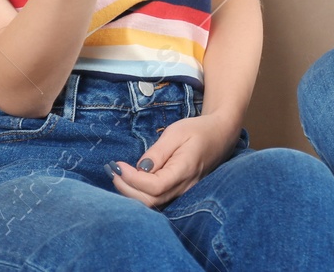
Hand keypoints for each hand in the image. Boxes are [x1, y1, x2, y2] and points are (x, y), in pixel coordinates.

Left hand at [109, 113, 240, 208]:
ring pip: (151, 204)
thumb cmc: (199, 130)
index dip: (132, 179)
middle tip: (112, 170)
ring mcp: (182, 193)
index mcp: (185, 171)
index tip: (118, 165)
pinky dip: (139, 194)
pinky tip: (129, 180)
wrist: (221, 134)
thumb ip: (157, 152)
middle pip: (149, 201)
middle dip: (126, 188)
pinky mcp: (178, 192)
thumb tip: (139, 169)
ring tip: (117, 174)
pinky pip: (156, 200)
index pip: (154, 187)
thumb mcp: (177, 133)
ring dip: (130, 192)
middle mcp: (184, 187)